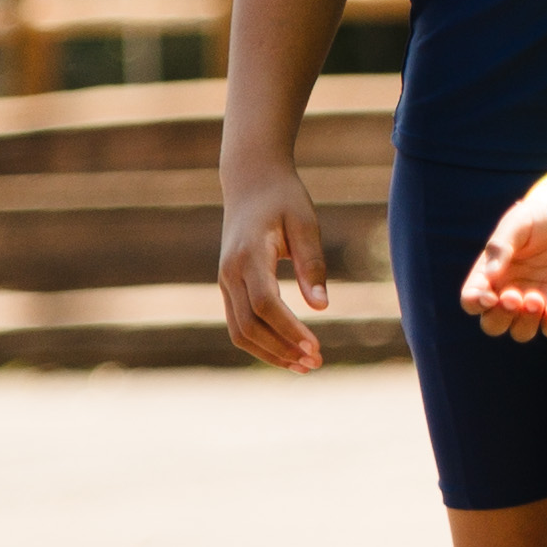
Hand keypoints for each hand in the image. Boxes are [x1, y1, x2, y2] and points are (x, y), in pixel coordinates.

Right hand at [217, 172, 331, 369]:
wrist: (250, 180)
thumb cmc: (284, 198)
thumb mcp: (305, 223)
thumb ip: (312, 264)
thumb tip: (321, 307)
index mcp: (249, 255)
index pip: (265, 304)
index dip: (290, 330)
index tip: (316, 347)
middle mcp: (230, 273)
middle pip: (249, 325)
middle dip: (282, 349)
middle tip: (316, 363)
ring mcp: (225, 281)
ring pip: (240, 331)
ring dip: (271, 353)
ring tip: (305, 366)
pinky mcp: (228, 286)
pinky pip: (239, 324)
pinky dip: (261, 343)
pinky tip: (288, 351)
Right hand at [465, 204, 546, 339]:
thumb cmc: (539, 219)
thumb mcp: (517, 224)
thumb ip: (500, 247)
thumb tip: (491, 276)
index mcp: (490, 275)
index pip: (471, 300)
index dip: (475, 303)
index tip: (488, 297)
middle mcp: (509, 293)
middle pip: (493, 325)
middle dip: (500, 317)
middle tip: (513, 297)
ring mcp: (534, 303)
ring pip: (521, 332)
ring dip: (525, 322)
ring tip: (536, 299)